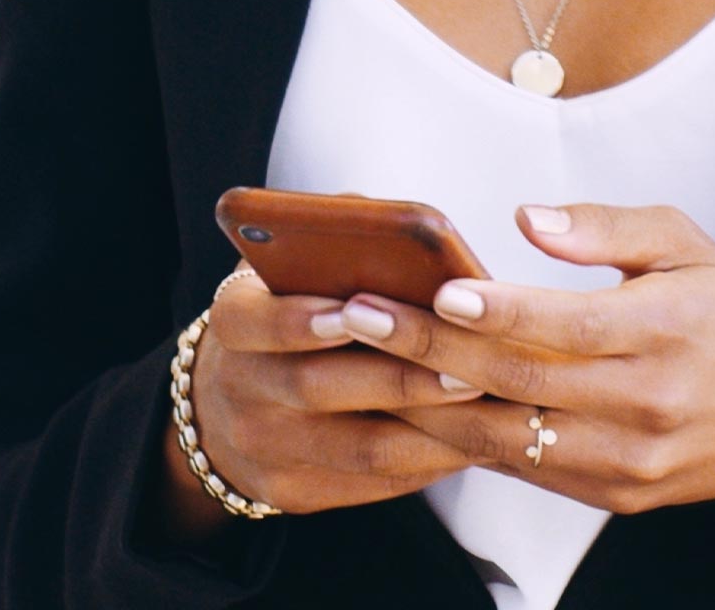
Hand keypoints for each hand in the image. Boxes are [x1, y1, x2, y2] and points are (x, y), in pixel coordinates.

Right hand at [176, 262, 494, 518]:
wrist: (231, 400)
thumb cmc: (288, 306)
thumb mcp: (290, 264)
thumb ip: (336, 240)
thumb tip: (403, 224)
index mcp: (234, 321)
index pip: (258, 322)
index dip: (302, 319)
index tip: (356, 309)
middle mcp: (240, 390)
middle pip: (317, 388)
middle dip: (398, 377)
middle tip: (465, 365)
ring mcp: (265, 450)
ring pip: (358, 447)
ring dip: (429, 428)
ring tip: (483, 402)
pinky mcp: (296, 492)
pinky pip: (372, 483)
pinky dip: (426, 461)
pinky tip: (470, 437)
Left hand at [323, 203, 714, 522]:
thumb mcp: (682, 243)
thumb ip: (603, 226)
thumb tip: (526, 218)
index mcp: (665, 328)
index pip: (565, 323)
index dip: (498, 308)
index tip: (437, 287)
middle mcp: (645, 402)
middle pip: (520, 381)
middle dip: (427, 346)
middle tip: (356, 313)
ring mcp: (627, 460)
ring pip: (509, 438)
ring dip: (424, 403)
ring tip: (358, 362)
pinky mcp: (615, 496)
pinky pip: (526, 470)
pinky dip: (465, 440)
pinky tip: (411, 405)